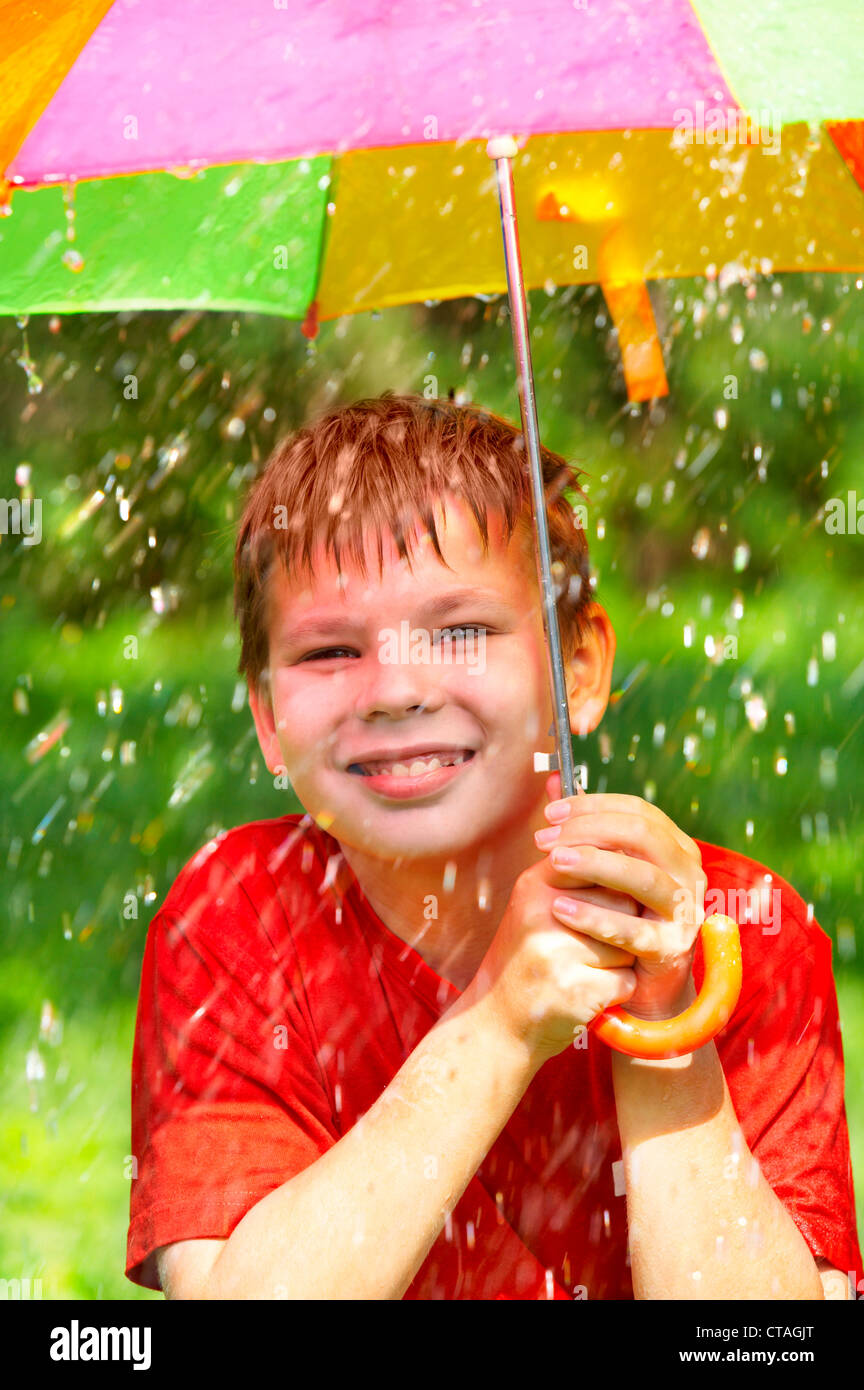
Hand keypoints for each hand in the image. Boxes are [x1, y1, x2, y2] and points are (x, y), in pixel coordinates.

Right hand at [471, 773, 642, 1064]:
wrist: (497, 1023)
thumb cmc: (526, 958)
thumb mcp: (535, 905)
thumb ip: (572, 870)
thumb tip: (617, 837)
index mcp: (534, 885)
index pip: (602, 861)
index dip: (614, 886)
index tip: (608, 902)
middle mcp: (542, 914)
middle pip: (623, 901)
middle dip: (621, 924)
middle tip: (590, 944)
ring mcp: (557, 954)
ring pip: (629, 943)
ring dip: (620, 960)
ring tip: (585, 969)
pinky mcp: (575, 992)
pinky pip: (627, 982)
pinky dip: (617, 992)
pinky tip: (588, 994)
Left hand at [534, 776, 706, 1020]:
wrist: (640, 980)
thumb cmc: (619, 913)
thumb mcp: (602, 866)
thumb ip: (583, 825)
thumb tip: (552, 778)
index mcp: (675, 846)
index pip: (638, 811)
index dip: (592, 806)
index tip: (550, 812)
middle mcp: (688, 873)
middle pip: (643, 836)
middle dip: (589, 831)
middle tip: (544, 838)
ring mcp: (684, 912)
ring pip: (644, 878)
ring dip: (595, 865)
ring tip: (553, 863)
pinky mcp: (671, 949)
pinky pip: (633, 930)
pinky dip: (594, 917)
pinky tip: (560, 908)